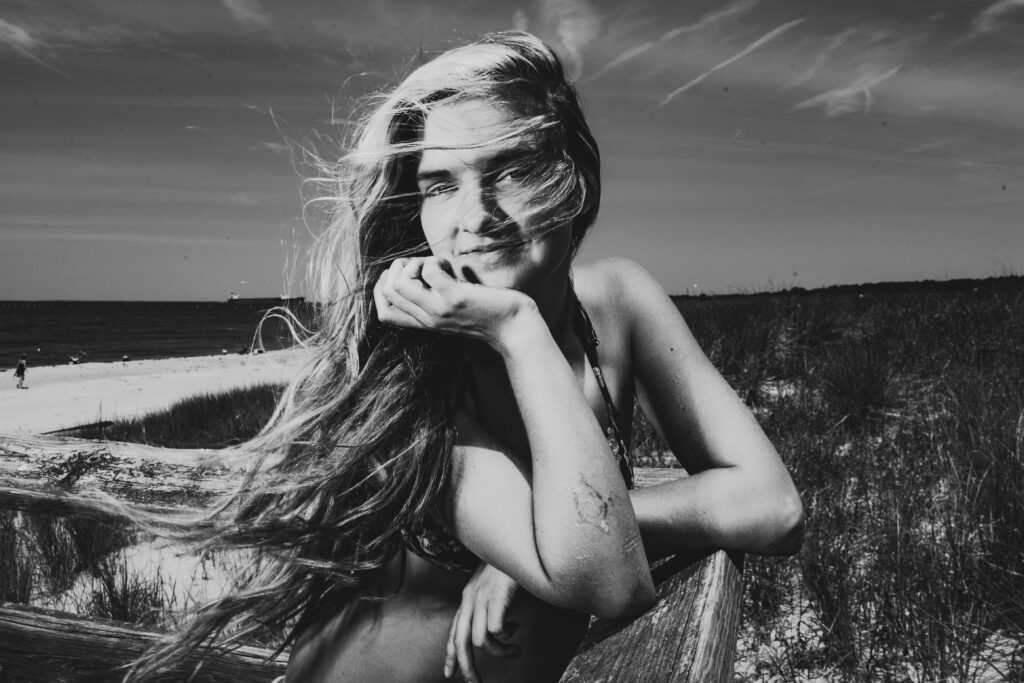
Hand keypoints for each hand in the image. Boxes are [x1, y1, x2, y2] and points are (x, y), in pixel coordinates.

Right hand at [373, 257, 536, 347]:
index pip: (383, 313)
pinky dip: (434, 261)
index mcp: (425, 324)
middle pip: (387, 293)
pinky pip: (428, 272)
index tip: (404, 273)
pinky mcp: (454, 298)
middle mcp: (427, 319)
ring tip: (435, 264)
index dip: (382, 287)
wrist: (515, 329)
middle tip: (424, 264)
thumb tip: (421, 274)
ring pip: (398, 284)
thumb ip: (435, 301)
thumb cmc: (489, 315)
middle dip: (399, 268)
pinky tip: (449, 266)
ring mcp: (439, 310)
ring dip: (412, 264)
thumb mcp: (454, 312)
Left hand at [444, 562, 521, 681]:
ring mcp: (482, 597)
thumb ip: (492, 604)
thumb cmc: (510, 562)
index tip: (450, 673)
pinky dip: (504, 637)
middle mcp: (470, 599)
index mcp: (468, 597)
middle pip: (460, 642)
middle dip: (467, 668)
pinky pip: (494, 630)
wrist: (515, 537)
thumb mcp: (495, 586)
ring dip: (500, 651)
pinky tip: (516, 629)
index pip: (454, 631)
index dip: (450, 654)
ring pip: (479, 641)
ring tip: (515, 648)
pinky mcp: (496, 596)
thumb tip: (499, 628)